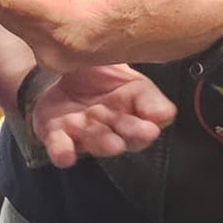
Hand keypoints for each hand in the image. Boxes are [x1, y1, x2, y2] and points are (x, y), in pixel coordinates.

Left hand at [24, 64, 176, 167]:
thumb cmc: (102, 70)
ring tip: (113, 143)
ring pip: (97, 140)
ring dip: (103, 142)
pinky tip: (65, 156)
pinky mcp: (58, 134)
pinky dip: (62, 151)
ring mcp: (85, 131)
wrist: (65, 67)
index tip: (158, 123)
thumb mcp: (123, 66)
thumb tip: (164, 112)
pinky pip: (60, 145)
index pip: (152, 112)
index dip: (155, 116)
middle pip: (129, 132)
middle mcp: (113, 123)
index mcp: (136, 102)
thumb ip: (142, 87)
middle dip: (135, 133)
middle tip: (146, 133)